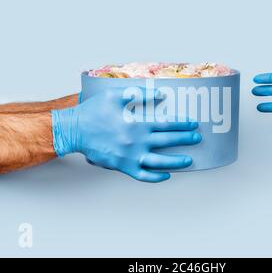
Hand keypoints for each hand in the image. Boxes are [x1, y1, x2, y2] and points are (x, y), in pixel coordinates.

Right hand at [51, 88, 201, 182]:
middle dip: (185, 140)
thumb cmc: (94, 111)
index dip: (182, 124)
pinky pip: (143, 175)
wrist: (75, 130)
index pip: (167, 124)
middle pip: (167, 141)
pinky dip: (156, 177)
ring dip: (177, 161)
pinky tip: (166, 175)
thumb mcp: (116, 96)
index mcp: (137, 123)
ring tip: (189, 160)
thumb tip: (160, 94)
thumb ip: (140, 95)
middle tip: (197, 138)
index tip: (193, 124)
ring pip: (160, 161)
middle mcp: (137, 141)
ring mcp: (131, 156)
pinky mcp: (123, 166)